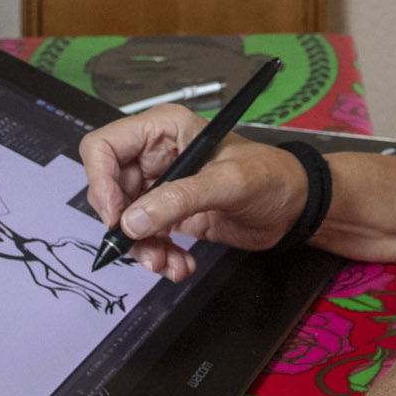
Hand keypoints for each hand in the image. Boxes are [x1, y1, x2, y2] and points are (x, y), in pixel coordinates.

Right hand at [80, 108, 308, 280]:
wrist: (295, 206)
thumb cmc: (270, 176)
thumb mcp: (226, 182)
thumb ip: (178, 199)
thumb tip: (131, 222)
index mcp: (162, 130)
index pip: (104, 147)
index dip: (101, 182)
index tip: (116, 218)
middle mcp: (155, 155)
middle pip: (109, 190)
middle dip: (123, 226)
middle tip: (141, 249)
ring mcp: (160, 186)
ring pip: (125, 221)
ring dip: (141, 249)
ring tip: (166, 264)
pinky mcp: (169, 214)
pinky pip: (145, 238)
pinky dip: (156, 256)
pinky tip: (179, 265)